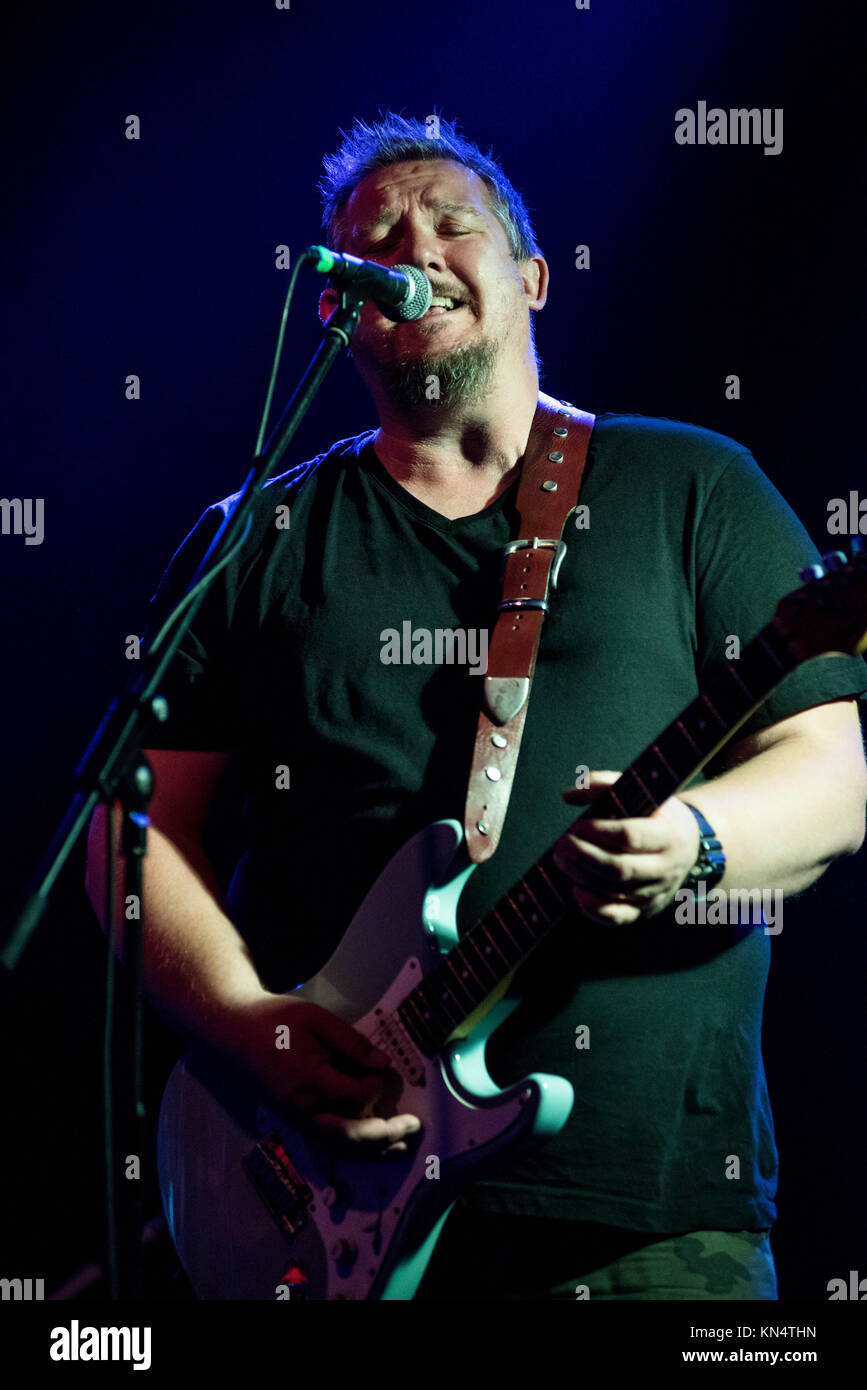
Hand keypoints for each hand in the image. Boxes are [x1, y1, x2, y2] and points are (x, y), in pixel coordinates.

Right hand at [231, 996, 421, 1152]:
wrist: (235, 1033)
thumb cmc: (274, 1021)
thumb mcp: (315, 1018)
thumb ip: (350, 1041)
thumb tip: (382, 1063)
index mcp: (308, 1082)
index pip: (356, 1097)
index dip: (375, 1085)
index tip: (380, 1068)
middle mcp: (303, 1109)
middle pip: (352, 1133)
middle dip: (385, 1132)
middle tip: (413, 1126)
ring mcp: (297, 1119)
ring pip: (341, 1145)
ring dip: (373, 1147)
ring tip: (401, 1142)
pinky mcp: (295, 1121)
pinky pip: (328, 1141)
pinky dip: (354, 1145)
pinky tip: (372, 1141)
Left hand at [552, 770, 700, 923]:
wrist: (689, 846)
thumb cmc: (657, 815)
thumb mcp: (642, 792)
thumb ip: (604, 785)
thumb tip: (567, 795)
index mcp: (669, 835)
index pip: (629, 836)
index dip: (597, 831)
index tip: (576, 824)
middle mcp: (666, 867)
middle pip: (619, 869)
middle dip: (583, 856)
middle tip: (561, 843)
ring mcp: (656, 892)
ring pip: (614, 891)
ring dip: (580, 875)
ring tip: (562, 858)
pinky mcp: (644, 910)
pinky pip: (617, 917)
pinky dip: (592, 908)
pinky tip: (575, 889)